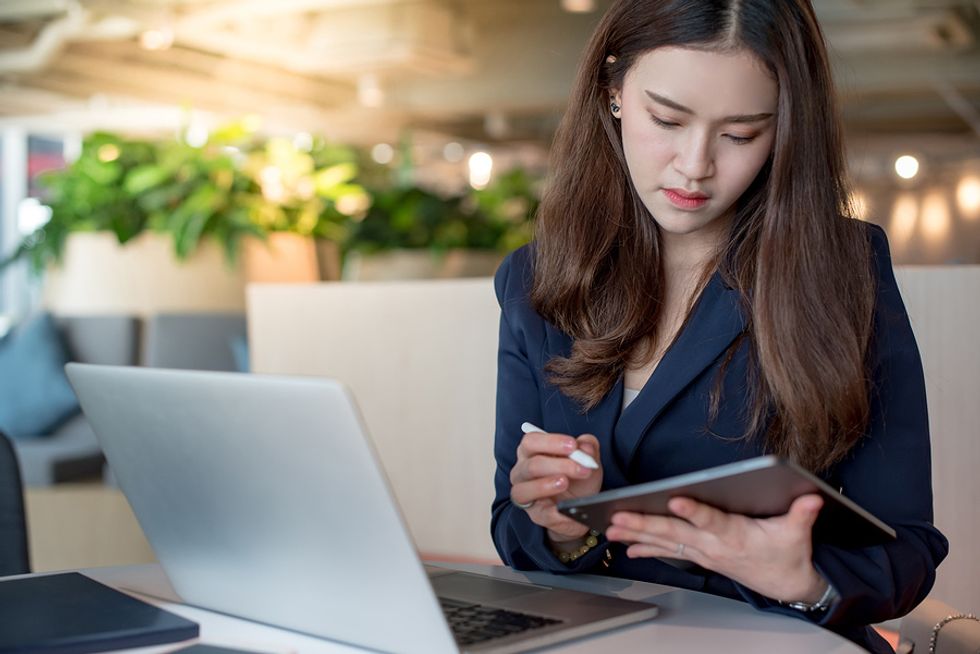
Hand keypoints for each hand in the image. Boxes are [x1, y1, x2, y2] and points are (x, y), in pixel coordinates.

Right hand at [509, 430, 601, 541]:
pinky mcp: (535, 514)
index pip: (531, 441)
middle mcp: (522, 471)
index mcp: (532, 452)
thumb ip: (587, 448)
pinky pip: (541, 514)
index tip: (573, 445)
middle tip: (581, 467)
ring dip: (546, 485)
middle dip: (559, 464)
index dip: (551, 442)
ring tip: (565, 483)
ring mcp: (525, 494)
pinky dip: (555, 512)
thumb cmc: (576, 479)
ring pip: (525, 489)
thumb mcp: (586, 460)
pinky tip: (567, 508)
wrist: (580, 507)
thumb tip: (586, 446)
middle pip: (532, 465)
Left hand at [605, 494, 826, 602]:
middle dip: (644, 524)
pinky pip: (668, 552)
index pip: (711, 520)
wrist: (786, 585)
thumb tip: (812, 497)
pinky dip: (646, 548)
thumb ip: (802, 514)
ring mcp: (703, 553)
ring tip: (611, 529)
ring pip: (664, 542)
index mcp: (735, 535)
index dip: (694, 511)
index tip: (675, 499)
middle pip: (675, 532)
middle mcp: (713, 545)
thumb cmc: (788, 555)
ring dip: (636, 536)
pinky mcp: (700, 557)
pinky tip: (627, 546)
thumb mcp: (798, 534)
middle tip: (620, 517)